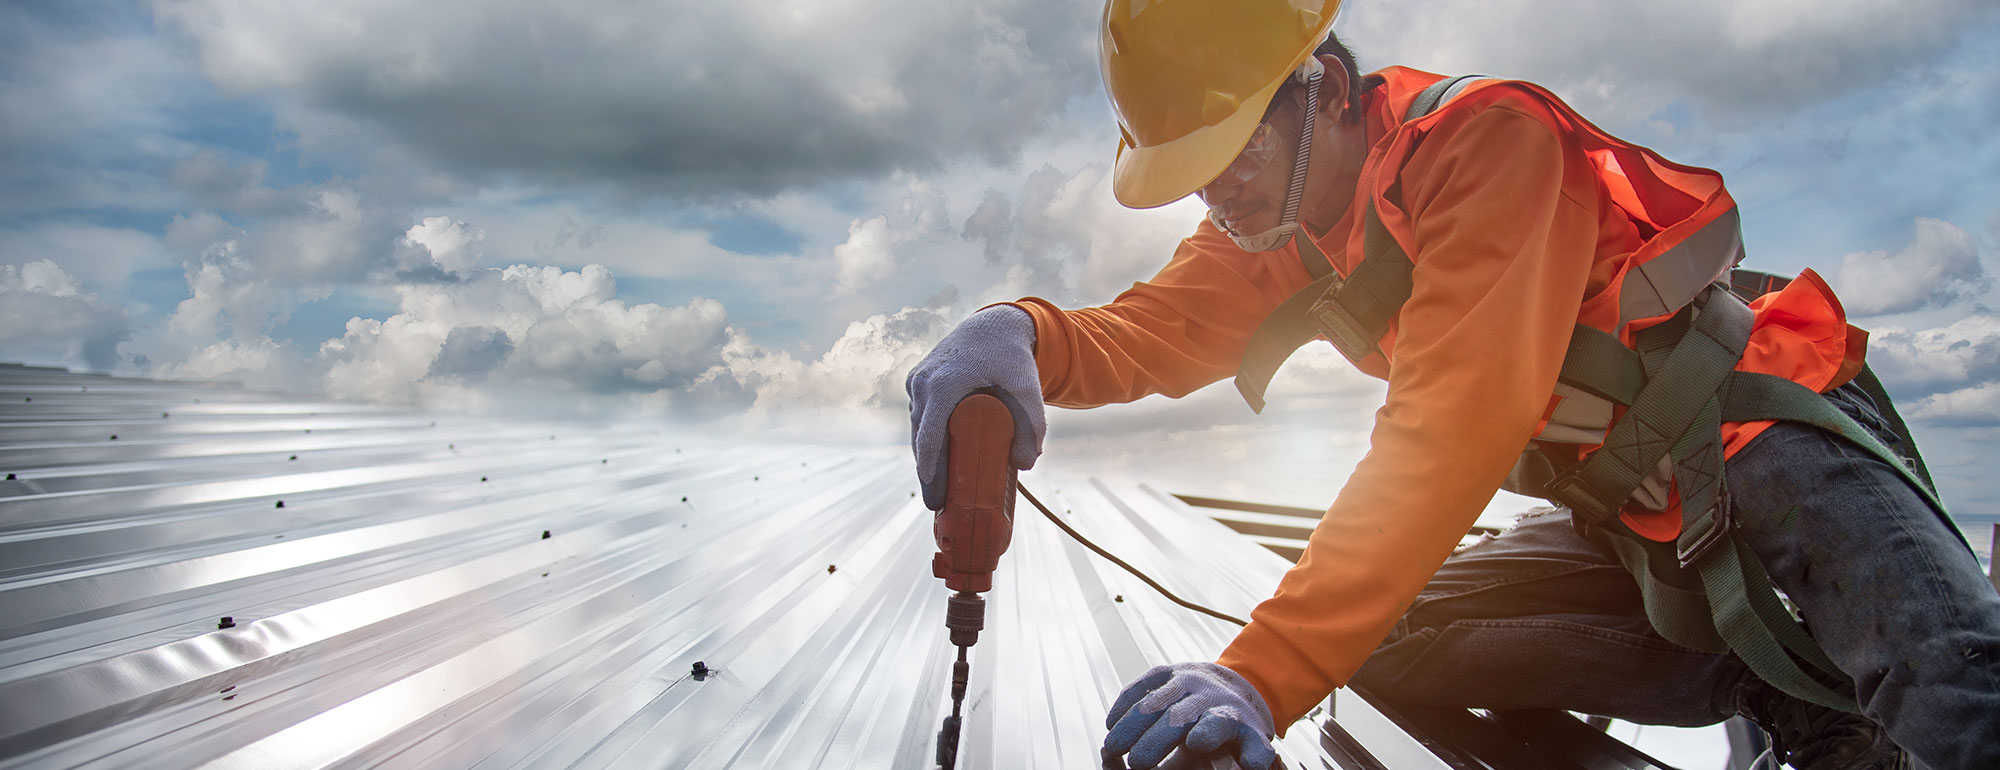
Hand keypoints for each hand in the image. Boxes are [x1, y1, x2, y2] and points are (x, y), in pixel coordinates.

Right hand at [905, 305, 1045, 509]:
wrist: (994, 324)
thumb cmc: (1011, 356)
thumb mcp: (1028, 388)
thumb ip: (1033, 424)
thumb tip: (1027, 465)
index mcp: (944, 384)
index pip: (930, 434)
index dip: (929, 468)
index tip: (933, 494)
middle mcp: (924, 382)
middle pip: (920, 437)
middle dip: (927, 472)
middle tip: (937, 504)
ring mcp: (918, 381)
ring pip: (918, 428)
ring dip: (924, 457)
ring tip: (936, 490)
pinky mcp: (918, 381)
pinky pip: (919, 416)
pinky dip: (924, 439)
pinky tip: (931, 463)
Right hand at [1103, 662, 1277, 769]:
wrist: (1235, 684)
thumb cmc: (1239, 724)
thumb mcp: (1253, 741)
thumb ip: (1254, 755)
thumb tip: (1255, 767)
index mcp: (1227, 714)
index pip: (1216, 723)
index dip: (1205, 733)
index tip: (1194, 745)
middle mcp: (1204, 693)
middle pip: (1176, 716)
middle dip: (1154, 739)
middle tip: (1137, 763)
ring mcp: (1182, 679)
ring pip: (1152, 700)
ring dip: (1130, 724)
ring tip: (1112, 748)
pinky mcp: (1165, 672)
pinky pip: (1141, 685)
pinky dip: (1124, 703)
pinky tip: (1111, 723)